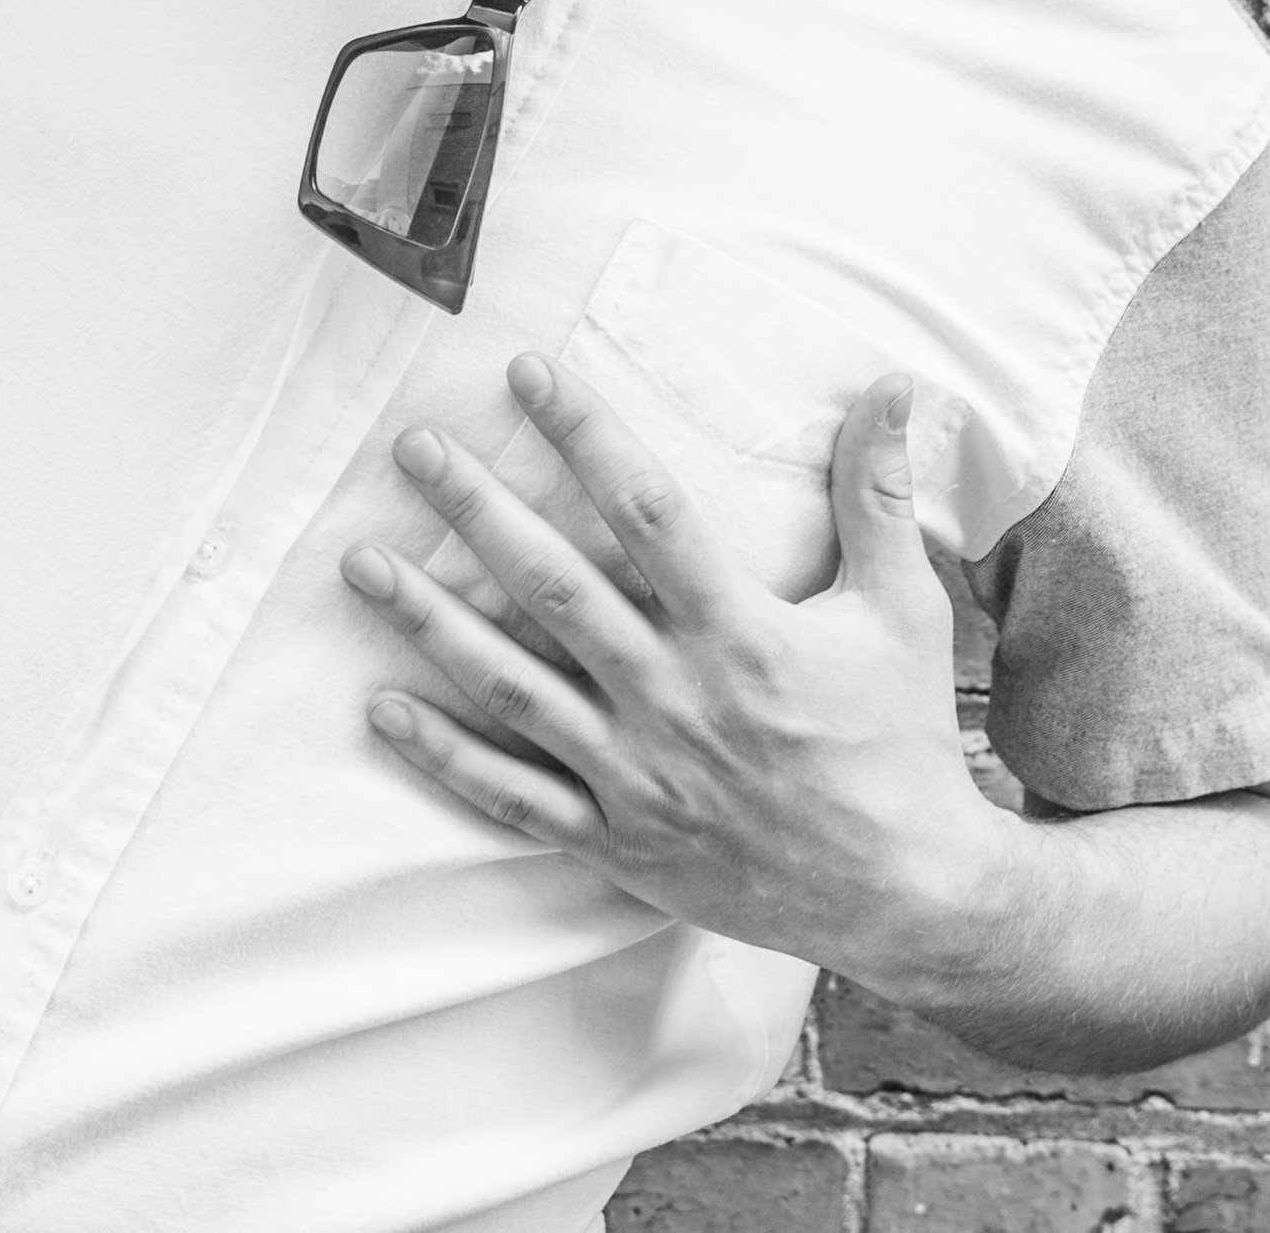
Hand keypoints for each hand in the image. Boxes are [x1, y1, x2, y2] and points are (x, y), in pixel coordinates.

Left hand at [339, 353, 1011, 977]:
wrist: (905, 896)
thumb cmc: (901, 742)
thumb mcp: (903, 609)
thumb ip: (880, 495)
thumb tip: (893, 387)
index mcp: (742, 633)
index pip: (647, 511)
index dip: (586, 435)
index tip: (530, 373)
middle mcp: (677, 699)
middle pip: (556, 588)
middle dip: (478, 511)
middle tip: (415, 448)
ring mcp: (638, 775)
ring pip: (513, 689)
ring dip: (432, 623)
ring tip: (364, 564)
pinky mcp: (618, 841)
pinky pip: (514, 797)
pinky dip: (444, 756)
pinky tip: (382, 707)